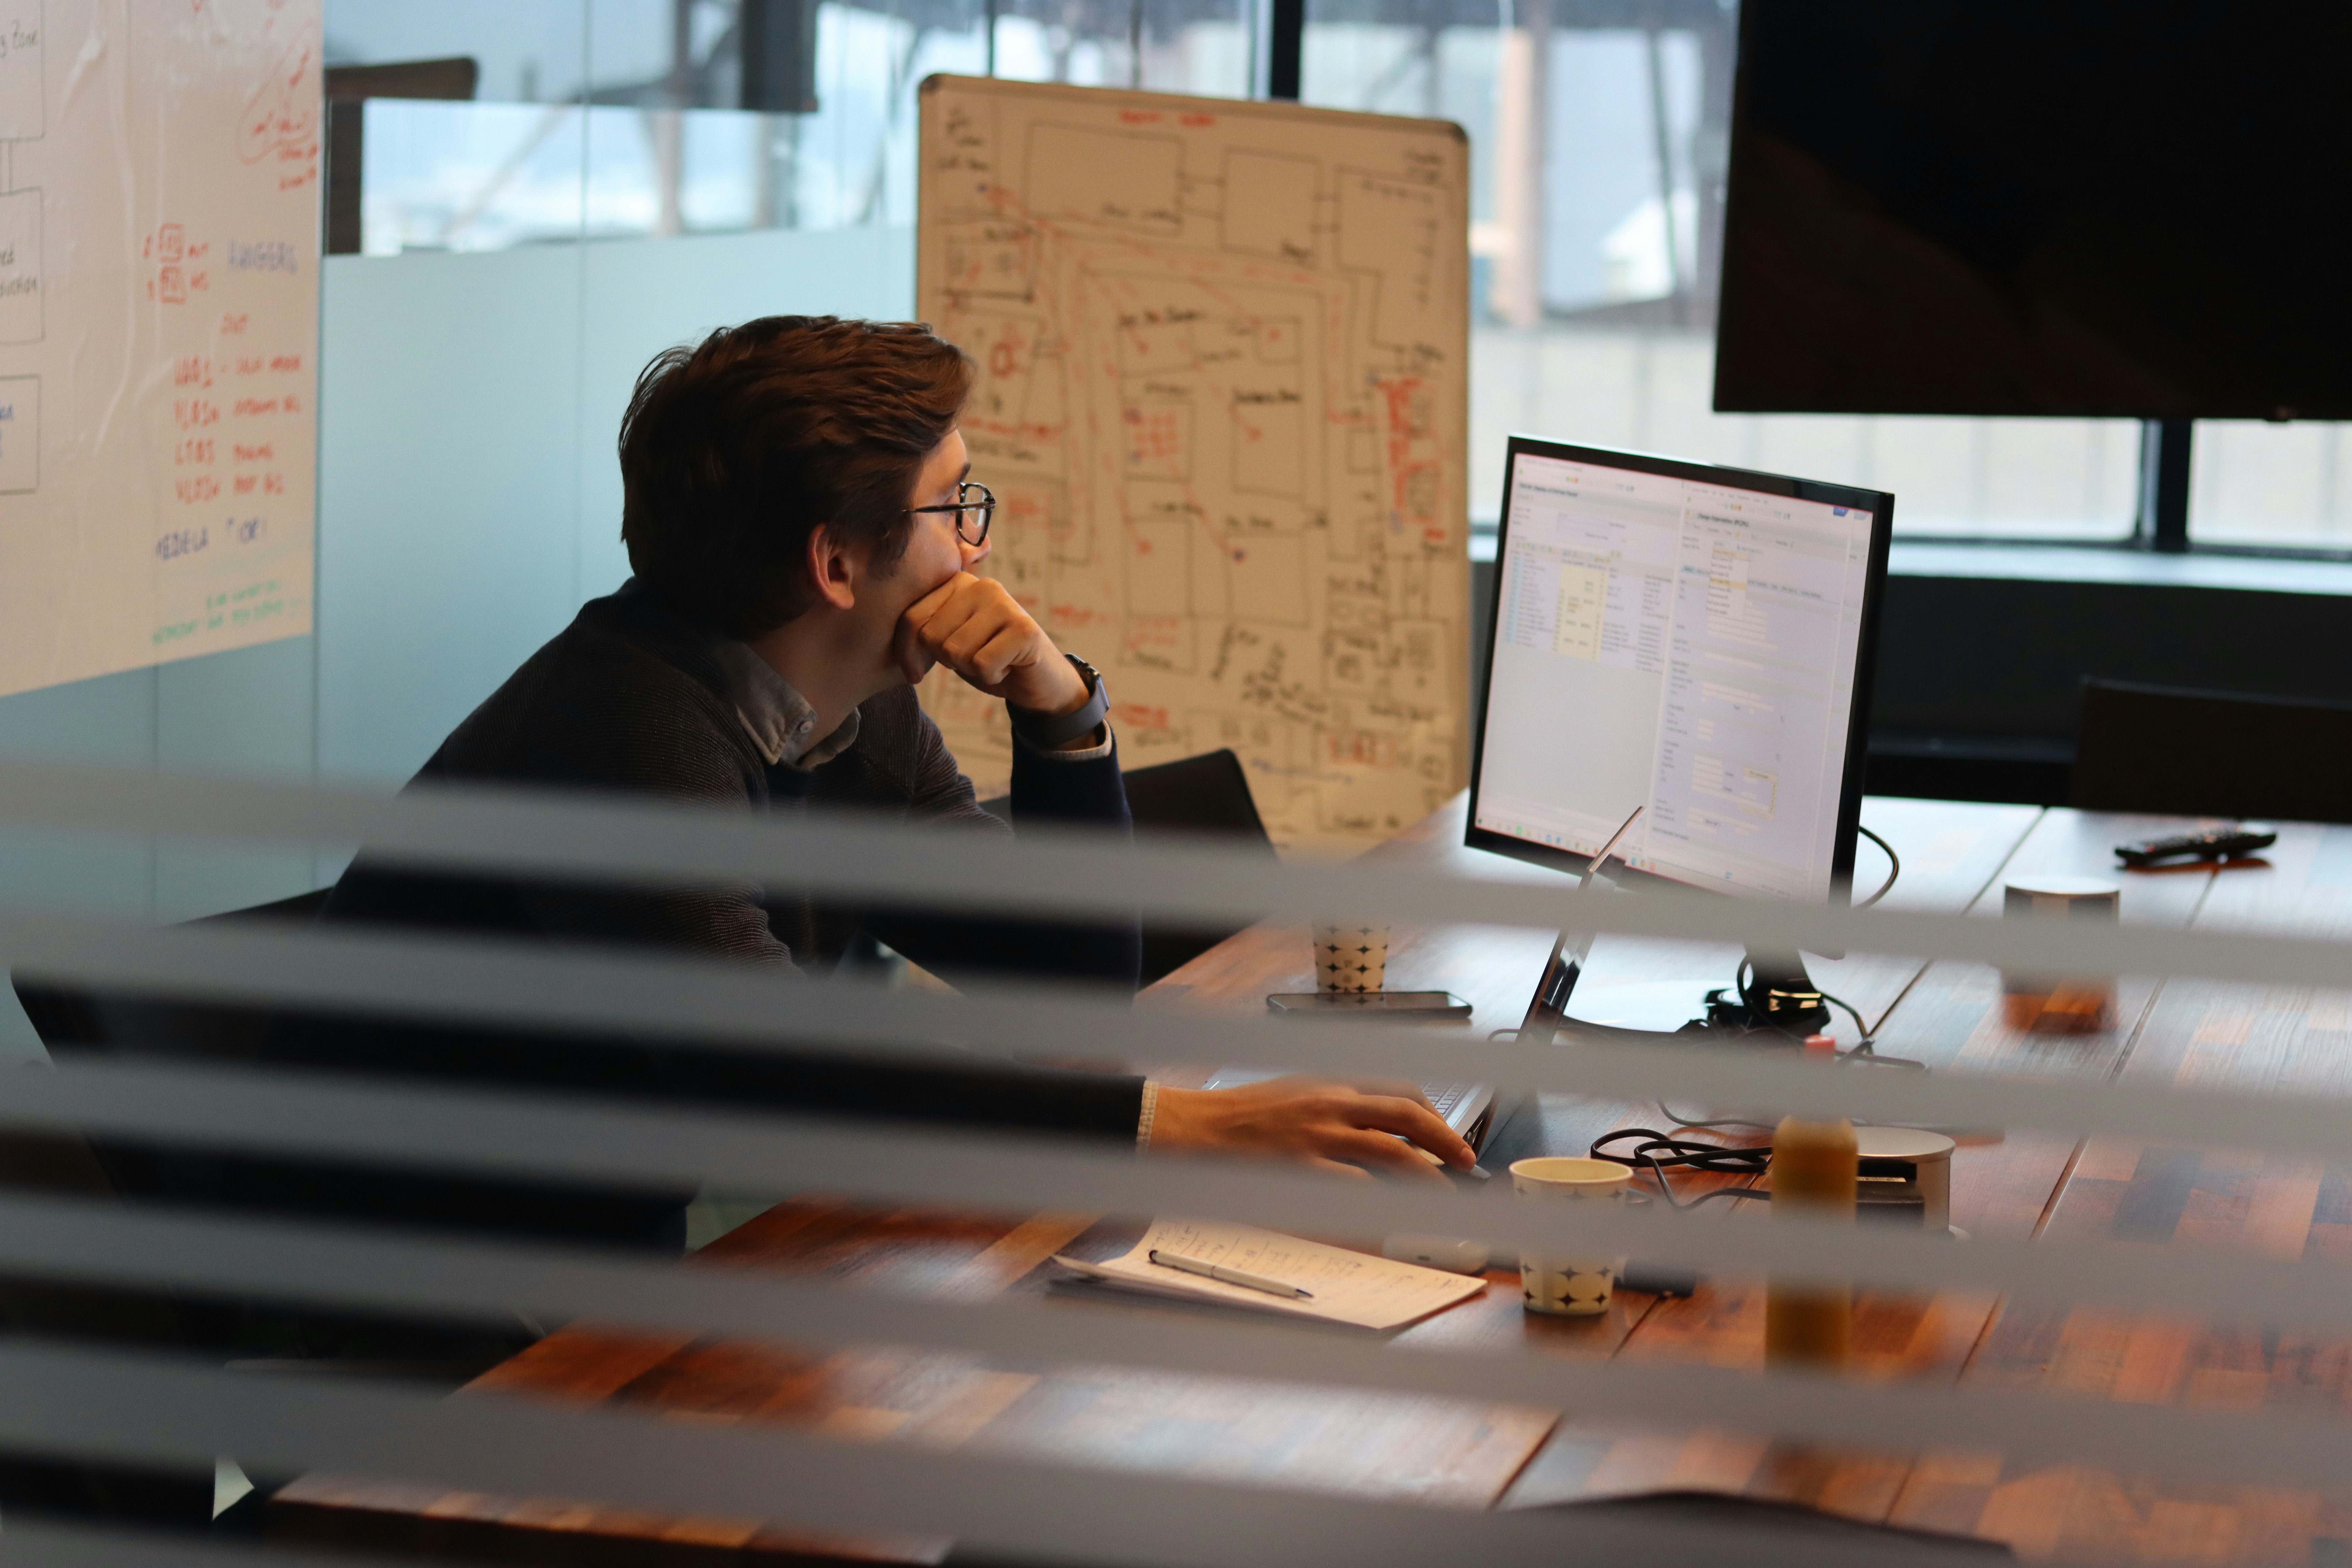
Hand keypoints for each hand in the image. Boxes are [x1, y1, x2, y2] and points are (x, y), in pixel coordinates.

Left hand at [894, 572, 1089, 715]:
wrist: (1036, 680)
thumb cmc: (986, 658)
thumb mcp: (946, 641)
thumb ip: (921, 628)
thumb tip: (875, 627)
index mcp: (957, 583)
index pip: (911, 618)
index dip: (906, 653)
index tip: (915, 672)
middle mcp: (981, 586)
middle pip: (932, 636)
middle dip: (947, 660)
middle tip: (972, 658)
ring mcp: (1005, 604)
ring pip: (956, 651)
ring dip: (971, 669)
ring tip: (990, 660)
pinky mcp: (1024, 629)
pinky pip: (982, 663)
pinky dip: (991, 676)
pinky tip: (1006, 667)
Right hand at [1147, 1076, 1476, 1182]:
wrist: (1192, 1128)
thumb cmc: (1237, 1117)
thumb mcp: (1292, 1095)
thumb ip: (1332, 1107)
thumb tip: (1372, 1130)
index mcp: (1330, 1083)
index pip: (1398, 1089)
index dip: (1431, 1112)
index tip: (1445, 1132)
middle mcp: (1331, 1103)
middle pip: (1406, 1115)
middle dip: (1445, 1139)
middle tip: (1465, 1161)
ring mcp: (1318, 1136)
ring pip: (1392, 1153)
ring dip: (1427, 1175)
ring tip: (1444, 1192)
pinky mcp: (1303, 1168)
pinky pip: (1356, 1187)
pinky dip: (1382, 1201)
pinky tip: (1396, 1214)